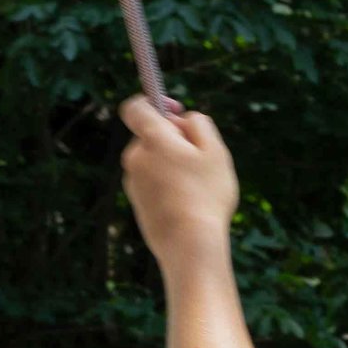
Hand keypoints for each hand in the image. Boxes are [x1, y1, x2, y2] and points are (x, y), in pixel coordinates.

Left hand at [119, 96, 238, 271]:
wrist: (190, 246)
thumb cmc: (206, 196)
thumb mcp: (215, 150)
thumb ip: (199, 123)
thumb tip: (183, 121)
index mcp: (151, 139)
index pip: (135, 107)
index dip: (154, 101)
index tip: (175, 110)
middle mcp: (135, 158)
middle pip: (150, 135)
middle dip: (172, 139)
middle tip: (199, 158)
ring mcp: (133, 183)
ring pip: (153, 161)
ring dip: (171, 164)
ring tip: (196, 186)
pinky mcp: (136, 204)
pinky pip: (153, 183)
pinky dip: (167, 185)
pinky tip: (187, 202)